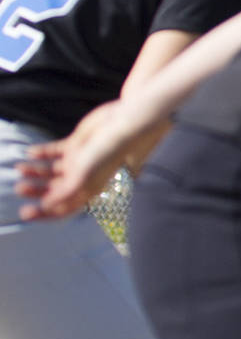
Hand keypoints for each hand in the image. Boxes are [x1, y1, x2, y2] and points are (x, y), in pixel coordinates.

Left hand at [14, 104, 136, 220]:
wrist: (122, 125)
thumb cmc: (108, 153)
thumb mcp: (85, 177)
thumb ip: (65, 193)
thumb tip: (47, 206)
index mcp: (88, 190)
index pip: (64, 207)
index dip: (45, 213)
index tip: (26, 213)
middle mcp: (82, 178)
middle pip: (54, 189)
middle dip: (36, 191)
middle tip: (20, 188)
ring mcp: (78, 161)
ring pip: (51, 171)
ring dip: (35, 171)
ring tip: (20, 168)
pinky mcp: (76, 145)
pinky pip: (54, 151)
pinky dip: (41, 152)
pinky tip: (30, 152)